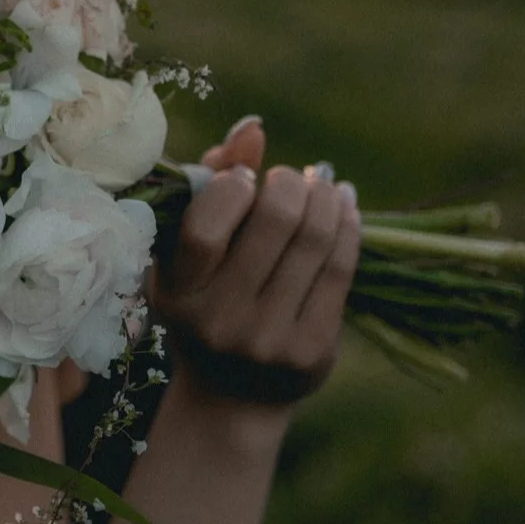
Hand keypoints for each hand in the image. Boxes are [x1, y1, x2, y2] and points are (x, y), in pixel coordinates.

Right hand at [151, 118, 359, 404]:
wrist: (229, 396)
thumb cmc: (200, 302)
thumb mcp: (184, 253)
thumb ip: (210, 183)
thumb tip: (253, 127)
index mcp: (177, 293)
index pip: (206, 229)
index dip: (233, 187)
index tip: (245, 180)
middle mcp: (220, 321)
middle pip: (274, 225)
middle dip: (289, 184)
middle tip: (290, 178)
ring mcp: (269, 340)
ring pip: (315, 242)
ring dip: (323, 198)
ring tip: (320, 183)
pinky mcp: (313, 352)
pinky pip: (340, 271)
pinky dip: (347, 226)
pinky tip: (343, 206)